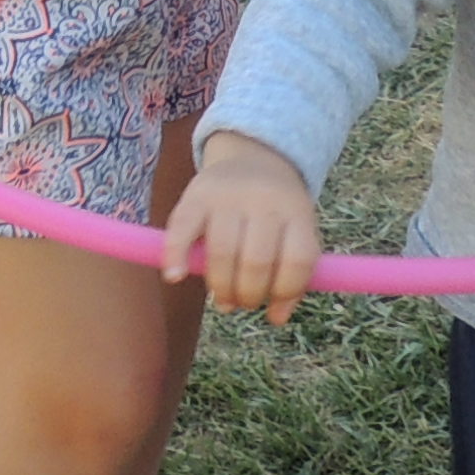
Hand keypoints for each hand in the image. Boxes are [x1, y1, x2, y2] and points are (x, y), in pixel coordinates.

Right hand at [167, 134, 320, 320]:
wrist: (254, 155)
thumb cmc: (276, 213)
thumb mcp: (297, 232)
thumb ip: (293, 275)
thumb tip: (276, 318)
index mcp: (297, 211)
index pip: (298, 260)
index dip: (286, 292)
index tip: (273, 308)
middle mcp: (264, 199)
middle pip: (258, 260)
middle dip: (250, 295)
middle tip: (244, 302)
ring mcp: (229, 195)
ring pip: (223, 252)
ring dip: (222, 287)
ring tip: (224, 299)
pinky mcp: (195, 194)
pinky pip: (182, 228)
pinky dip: (176, 255)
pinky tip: (175, 277)